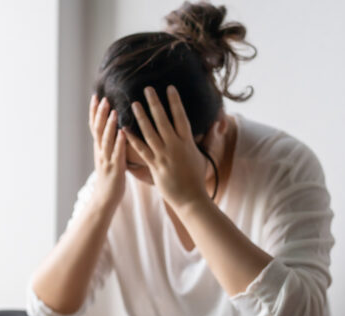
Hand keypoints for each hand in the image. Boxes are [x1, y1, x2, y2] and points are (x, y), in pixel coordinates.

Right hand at [89, 93, 126, 209]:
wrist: (105, 199)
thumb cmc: (110, 178)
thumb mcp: (107, 158)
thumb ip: (109, 144)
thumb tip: (115, 130)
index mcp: (99, 148)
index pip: (94, 126)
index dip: (94, 111)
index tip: (96, 96)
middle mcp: (100, 151)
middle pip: (97, 129)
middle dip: (100, 113)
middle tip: (104, 98)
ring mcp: (107, 160)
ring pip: (106, 140)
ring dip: (109, 125)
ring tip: (114, 111)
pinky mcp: (115, 169)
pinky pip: (117, 154)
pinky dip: (119, 143)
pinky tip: (124, 133)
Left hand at [126, 85, 209, 211]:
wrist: (191, 198)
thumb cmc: (197, 178)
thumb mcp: (205, 155)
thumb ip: (209, 138)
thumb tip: (219, 123)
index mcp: (187, 142)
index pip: (181, 117)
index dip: (175, 102)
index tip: (169, 88)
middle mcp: (175, 146)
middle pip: (163, 120)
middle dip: (155, 103)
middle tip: (147, 88)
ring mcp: (164, 156)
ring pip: (150, 132)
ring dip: (141, 117)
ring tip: (134, 104)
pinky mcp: (155, 166)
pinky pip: (141, 150)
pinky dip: (133, 139)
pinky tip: (125, 129)